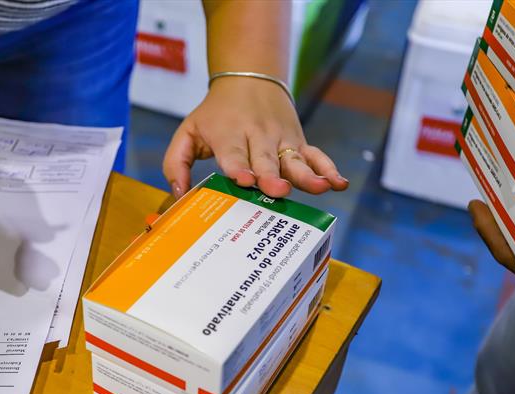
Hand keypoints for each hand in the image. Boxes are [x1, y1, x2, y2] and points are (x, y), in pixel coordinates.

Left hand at [163, 76, 348, 198]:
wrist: (248, 79)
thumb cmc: (215, 115)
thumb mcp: (188, 132)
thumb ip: (176, 163)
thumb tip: (179, 194)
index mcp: (227, 136)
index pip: (233, 155)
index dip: (239, 168)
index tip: (245, 180)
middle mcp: (256, 137)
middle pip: (266, 160)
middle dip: (271, 175)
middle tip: (276, 189)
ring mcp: (280, 140)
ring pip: (295, 160)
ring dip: (307, 175)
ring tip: (320, 187)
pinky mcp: (298, 142)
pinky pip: (315, 156)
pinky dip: (328, 168)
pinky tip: (339, 183)